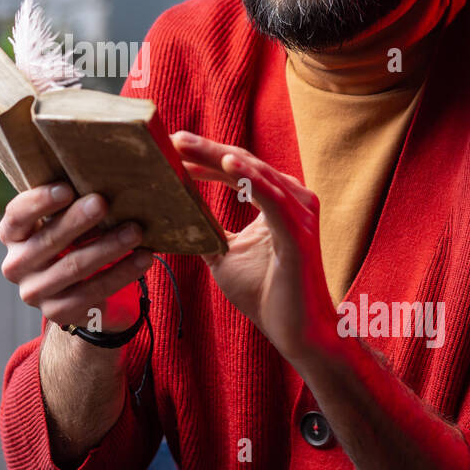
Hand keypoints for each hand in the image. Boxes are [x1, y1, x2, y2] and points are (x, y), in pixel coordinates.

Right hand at [0, 182, 150, 333]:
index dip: (39, 202)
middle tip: (103, 203)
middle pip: (48, 240)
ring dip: (108, 247)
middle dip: (78, 221)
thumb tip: (102, 178)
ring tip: (135, 231)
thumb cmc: (69, 238)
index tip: (66, 188)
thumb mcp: (60, 218)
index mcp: (11, 234)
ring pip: (74, 268)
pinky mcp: (57, 312)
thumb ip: (69, 202)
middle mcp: (16, 264)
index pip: (18, 215)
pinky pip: (92, 292)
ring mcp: (34, 292)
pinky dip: (121, 273)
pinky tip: (142, 258)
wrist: (73, 288)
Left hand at [170, 130, 336, 360]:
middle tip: (172, 137)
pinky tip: (226, 163)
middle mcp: (292, 198)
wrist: (298, 332)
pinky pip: (271, 197)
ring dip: (218, 157)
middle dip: (205, 150)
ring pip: (254, 173)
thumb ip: (206, 231)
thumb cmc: (266, 294)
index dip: (203, 157)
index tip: (170, 147)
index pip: (236, 169)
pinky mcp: (299, 230)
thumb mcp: (224, 256)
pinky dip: (249, 178)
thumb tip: (171, 218)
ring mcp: (300, 211)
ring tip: (186, 145)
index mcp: (277, 200)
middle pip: (242, 163)